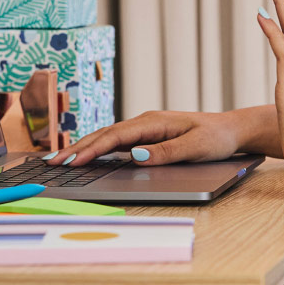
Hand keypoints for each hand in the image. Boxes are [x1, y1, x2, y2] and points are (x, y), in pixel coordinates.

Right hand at [42, 110, 243, 167]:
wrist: (231, 130)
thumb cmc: (216, 138)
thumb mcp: (195, 147)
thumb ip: (165, 152)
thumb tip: (135, 155)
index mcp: (154, 121)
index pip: (116, 136)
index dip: (91, 149)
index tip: (72, 161)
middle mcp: (146, 121)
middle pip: (105, 134)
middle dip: (78, 148)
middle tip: (52, 162)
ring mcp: (145, 128)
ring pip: (108, 137)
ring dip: (84, 148)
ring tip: (60, 160)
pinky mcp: (147, 136)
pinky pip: (117, 142)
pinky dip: (98, 149)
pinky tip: (85, 157)